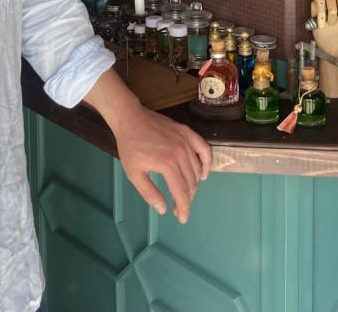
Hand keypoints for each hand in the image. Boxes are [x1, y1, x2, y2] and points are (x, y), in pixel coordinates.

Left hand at [111, 105, 211, 223]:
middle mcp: (181, 153)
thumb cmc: (130, 146)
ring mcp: (186, 141)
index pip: (182, 192)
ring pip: (197, 169)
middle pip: (191, 183)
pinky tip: (203, 173)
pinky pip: (204, 149)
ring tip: (185, 194)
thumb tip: (163, 209)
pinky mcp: (187, 132)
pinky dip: (207, 162)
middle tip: (178, 208)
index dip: (184, 208)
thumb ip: (149, 193)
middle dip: (187, 199)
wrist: (130, 118)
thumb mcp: (134, 173)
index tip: (182, 218)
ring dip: (194, 185)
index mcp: (167, 164)